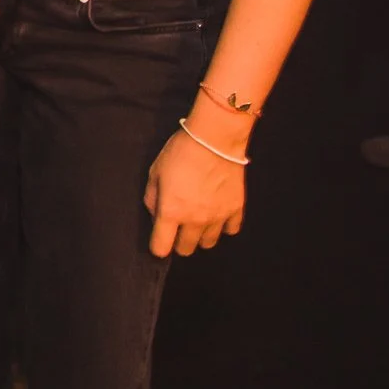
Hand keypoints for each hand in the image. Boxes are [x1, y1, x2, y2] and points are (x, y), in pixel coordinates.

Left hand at [144, 126, 244, 257]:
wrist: (215, 139)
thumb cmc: (180, 152)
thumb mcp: (155, 172)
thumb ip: (152, 198)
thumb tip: (156, 215)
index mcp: (171, 212)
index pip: (161, 247)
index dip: (158, 247)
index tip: (159, 240)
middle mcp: (195, 221)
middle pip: (186, 250)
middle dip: (178, 243)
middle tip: (178, 228)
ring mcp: (218, 217)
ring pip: (208, 243)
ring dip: (200, 236)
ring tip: (198, 220)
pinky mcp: (236, 210)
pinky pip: (230, 230)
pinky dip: (223, 226)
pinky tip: (217, 213)